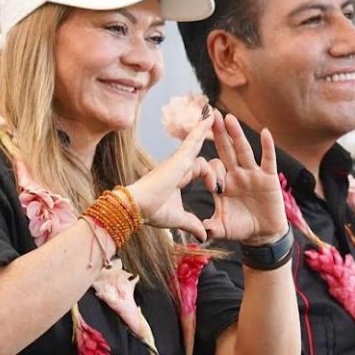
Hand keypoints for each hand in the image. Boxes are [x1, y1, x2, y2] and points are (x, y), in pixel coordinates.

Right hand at [127, 117, 216, 238]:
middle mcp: (178, 165)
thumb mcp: (178, 219)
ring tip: (212, 121)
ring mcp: (178, 160)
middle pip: (198, 152)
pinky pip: (193, 140)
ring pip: (197, 145)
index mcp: (179, 177)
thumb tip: (203, 236)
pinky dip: (201, 129)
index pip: (199, 168)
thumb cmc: (151, 211)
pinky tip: (208, 117)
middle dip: (206, 141)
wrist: (136, 207)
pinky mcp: (179, 159)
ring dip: (206, 137)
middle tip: (214, 129)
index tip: (217, 189)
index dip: (210, 175)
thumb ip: (192, 224)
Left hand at [201, 113, 286, 244]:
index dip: (208, 170)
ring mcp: (252, 174)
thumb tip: (199, 232)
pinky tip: (265, 132)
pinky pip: (268, 160)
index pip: (212, 168)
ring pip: (243, 151)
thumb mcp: (222, 228)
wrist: (263, 234)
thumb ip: (210, 227)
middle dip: (218, 134)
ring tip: (229, 119)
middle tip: (211, 116)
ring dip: (237, 135)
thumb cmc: (241, 228)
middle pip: (226, 150)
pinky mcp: (269, 178)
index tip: (207, 179)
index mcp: (223, 184)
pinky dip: (267, 147)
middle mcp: (236, 175)